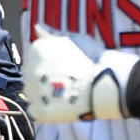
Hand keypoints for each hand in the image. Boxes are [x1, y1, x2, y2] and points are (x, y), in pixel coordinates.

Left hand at [23, 29, 137, 123]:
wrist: (108, 82)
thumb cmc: (94, 59)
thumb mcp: (74, 40)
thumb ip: (52, 36)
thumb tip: (37, 27)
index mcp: (38, 49)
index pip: (33, 57)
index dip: (48, 64)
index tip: (62, 68)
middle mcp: (31, 69)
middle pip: (31, 75)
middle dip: (43, 78)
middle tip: (65, 81)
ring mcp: (34, 91)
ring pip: (31, 93)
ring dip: (42, 94)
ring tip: (63, 94)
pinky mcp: (40, 111)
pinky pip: (35, 111)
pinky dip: (44, 110)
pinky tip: (59, 107)